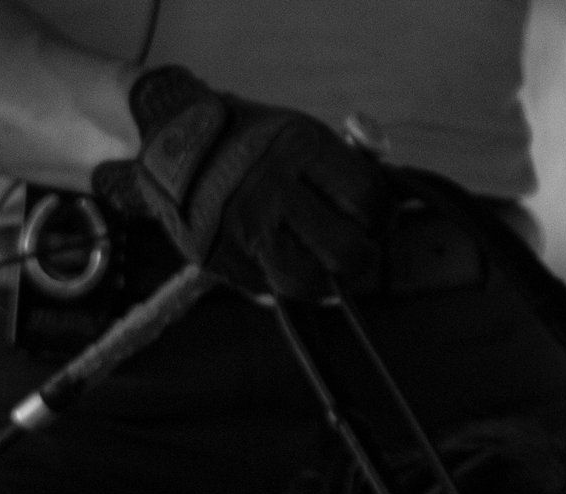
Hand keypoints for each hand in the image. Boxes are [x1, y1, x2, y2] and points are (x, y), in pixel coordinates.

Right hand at [95, 65, 388, 296]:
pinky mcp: (221, 257)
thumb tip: (391, 211)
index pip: (368, 199)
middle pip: (346, 251)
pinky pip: (270, 288)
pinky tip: (282, 260)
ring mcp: (244, 227)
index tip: (376, 222)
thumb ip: (345, 167)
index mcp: (299, 148)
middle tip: (358, 253)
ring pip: (309, 283)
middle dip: (361, 258)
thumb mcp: (299, 134)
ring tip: (325, 268)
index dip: (381, 218)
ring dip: (326, 283)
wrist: (173, 137)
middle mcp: (271, 187)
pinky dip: (284, 281)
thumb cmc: (252, 140)